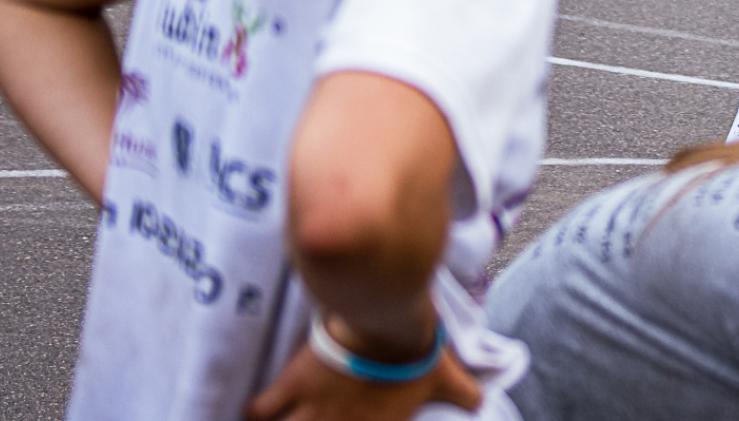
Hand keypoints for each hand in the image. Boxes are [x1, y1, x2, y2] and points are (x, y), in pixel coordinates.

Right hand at [245, 334, 480, 420]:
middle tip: (307, 418)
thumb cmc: (418, 355)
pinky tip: (256, 411)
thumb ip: (464, 395)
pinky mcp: (292, 385)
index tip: (341, 419)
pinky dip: (256, 411)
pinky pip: (259, 410)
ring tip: (279, 420)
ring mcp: (312, 411)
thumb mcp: (445, 380)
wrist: (388, 326)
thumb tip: (483, 401)